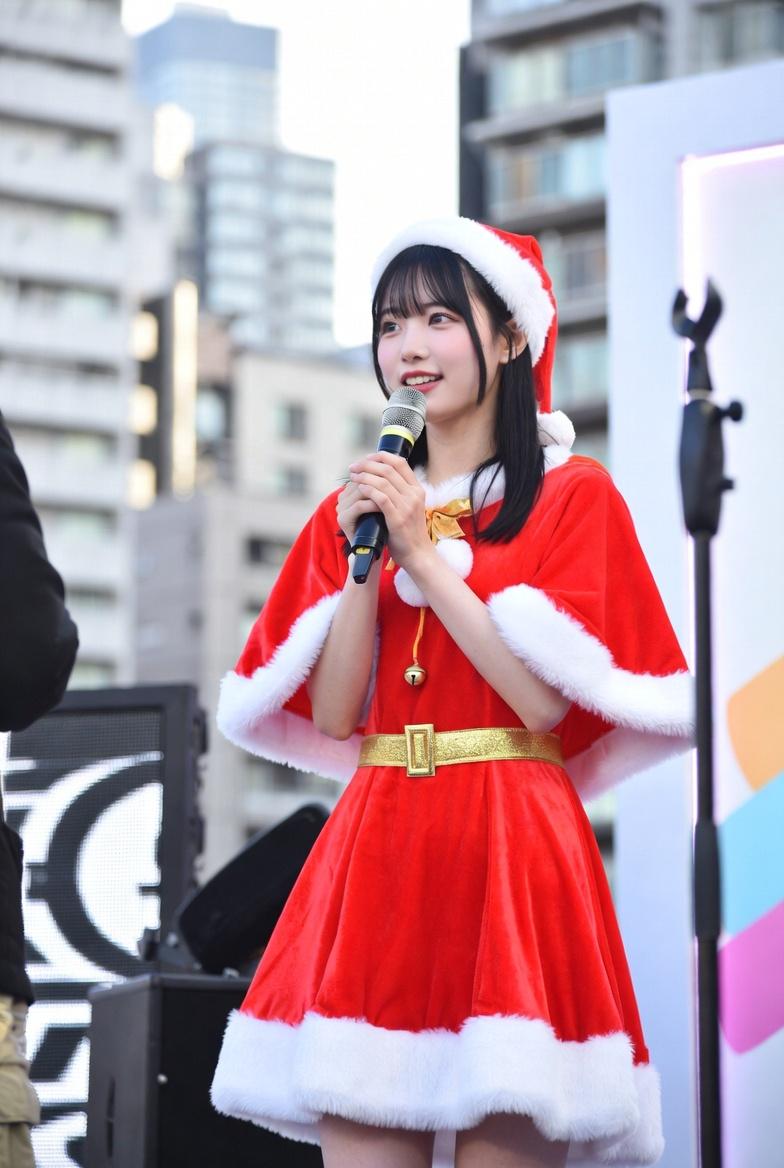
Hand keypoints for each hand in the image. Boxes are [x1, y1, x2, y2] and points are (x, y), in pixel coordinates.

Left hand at [345, 452, 432, 570]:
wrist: (417, 553)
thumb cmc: (408, 531)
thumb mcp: (409, 506)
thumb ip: (399, 492)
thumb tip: (379, 477)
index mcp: (417, 489)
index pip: (400, 462)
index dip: (380, 457)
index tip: (365, 459)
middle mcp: (414, 494)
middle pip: (388, 469)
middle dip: (367, 465)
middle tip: (353, 467)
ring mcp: (407, 506)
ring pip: (383, 481)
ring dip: (364, 476)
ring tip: (352, 476)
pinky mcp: (398, 518)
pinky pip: (380, 498)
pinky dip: (368, 490)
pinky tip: (358, 489)